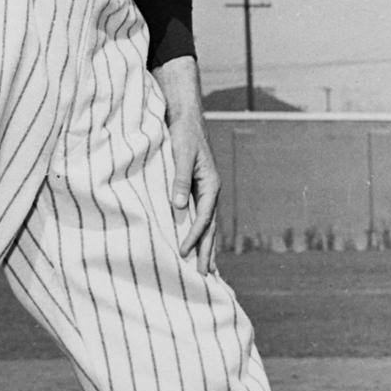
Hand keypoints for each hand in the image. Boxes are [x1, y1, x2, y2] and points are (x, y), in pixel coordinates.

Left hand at [152, 56, 220, 274]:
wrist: (185, 114)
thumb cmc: (183, 132)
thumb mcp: (181, 154)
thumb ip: (180, 179)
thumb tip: (178, 207)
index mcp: (211, 185)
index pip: (203, 219)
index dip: (193, 238)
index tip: (182, 254)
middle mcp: (211, 191)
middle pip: (210, 228)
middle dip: (206, 252)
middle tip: (203, 277)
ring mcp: (204, 191)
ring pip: (207, 224)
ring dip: (205, 246)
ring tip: (205, 268)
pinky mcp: (196, 188)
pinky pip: (199, 216)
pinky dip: (198, 233)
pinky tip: (193, 242)